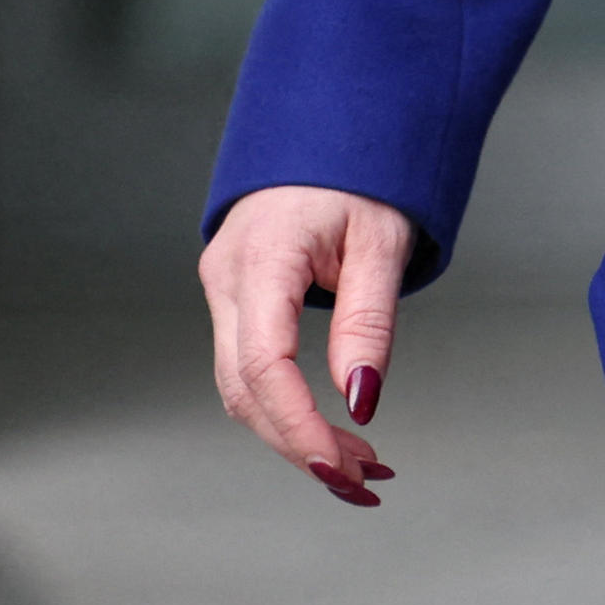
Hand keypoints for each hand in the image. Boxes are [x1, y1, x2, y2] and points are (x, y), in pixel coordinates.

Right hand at [196, 184, 413, 506]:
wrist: (326, 122)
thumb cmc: (360, 172)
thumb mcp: (382, 242)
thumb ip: (368, 322)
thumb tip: (360, 402)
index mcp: (263, 256)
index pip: (264, 364)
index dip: (298, 425)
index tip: (342, 466)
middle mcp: (227, 275)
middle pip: (244, 388)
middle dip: (300, 443)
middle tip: (362, 481)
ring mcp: (222, 286)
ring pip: (240, 385)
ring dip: (292, 432)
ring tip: (357, 464)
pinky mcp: (233, 295)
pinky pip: (248, 364)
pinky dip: (284, 404)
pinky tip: (328, 427)